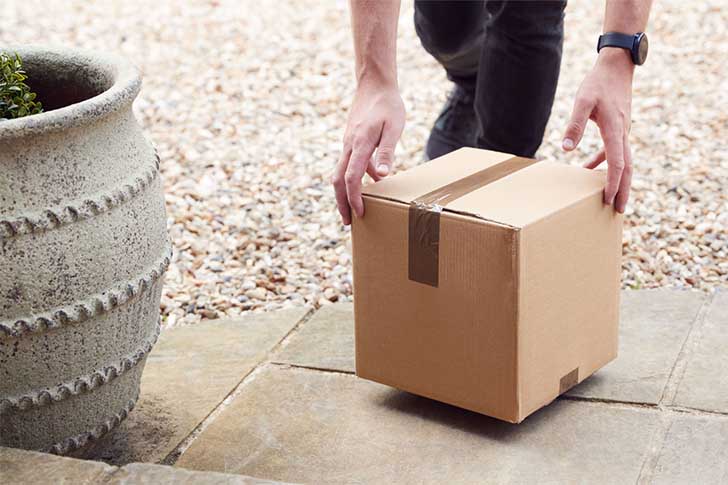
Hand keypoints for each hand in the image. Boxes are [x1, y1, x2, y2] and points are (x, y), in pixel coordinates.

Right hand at [332, 79, 404, 224]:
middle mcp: (349, 146)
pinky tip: (368, 183)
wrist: (374, 83)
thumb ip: (386, 152)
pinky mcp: (351, 140)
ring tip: (353, 209)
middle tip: (348, 222)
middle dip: (341, 203)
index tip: (360, 214)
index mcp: (359, 145)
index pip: (351, 179)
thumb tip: (380, 176)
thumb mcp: (394, 128)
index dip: (354, 199)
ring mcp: (348, 143)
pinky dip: (352, 178)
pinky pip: (347, 163)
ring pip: (339, 173)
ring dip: (344, 193)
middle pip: (337, 181)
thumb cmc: (388, 105)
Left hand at [562, 48, 634, 212]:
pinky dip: (605, 163)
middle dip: (623, 190)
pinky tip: (589, 169)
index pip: (617, 163)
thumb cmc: (598, 83)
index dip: (613, 183)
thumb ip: (574, 124)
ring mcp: (624, 131)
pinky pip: (615, 151)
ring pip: (624, 161)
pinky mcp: (619, 128)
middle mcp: (624, 134)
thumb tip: (566, 148)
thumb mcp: (582, 101)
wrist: (617, 66)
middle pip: (627, 168)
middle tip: (618, 210)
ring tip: (609, 198)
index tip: (607, 199)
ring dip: (618, 180)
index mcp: (616, 130)